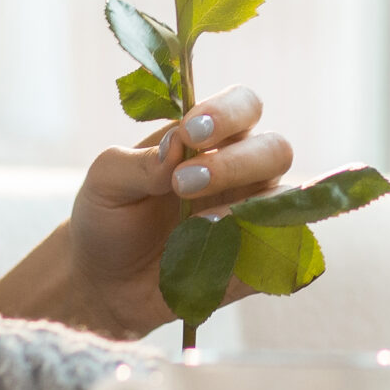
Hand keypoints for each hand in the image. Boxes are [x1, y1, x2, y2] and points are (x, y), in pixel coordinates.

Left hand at [0, 84, 288, 338]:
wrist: (102, 283)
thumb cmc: (108, 217)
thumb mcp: (106, 181)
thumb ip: (139, 162)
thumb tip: (176, 146)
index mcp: (209, 139)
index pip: (243, 106)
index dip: (227, 113)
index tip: (191, 131)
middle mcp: (241, 171)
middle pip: (276, 149)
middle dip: (235, 162)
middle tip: (184, 182)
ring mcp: (253, 217)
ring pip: (286, 198)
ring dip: (246, 206)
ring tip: (199, 225)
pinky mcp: (255, 262)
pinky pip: (282, 252)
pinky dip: (259, 249)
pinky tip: (220, 254)